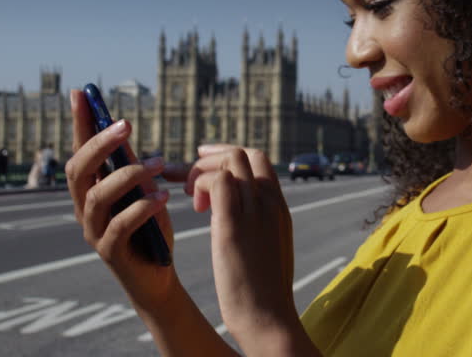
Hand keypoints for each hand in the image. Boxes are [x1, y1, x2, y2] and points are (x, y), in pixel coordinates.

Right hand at [65, 90, 180, 310]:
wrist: (158, 277)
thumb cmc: (150, 230)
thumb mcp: (142, 191)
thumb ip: (129, 165)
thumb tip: (121, 129)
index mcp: (90, 190)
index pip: (79, 150)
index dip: (79, 123)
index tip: (82, 93)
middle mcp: (84, 209)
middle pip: (78, 170)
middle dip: (99, 144)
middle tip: (126, 126)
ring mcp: (93, 231)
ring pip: (97, 196)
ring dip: (128, 175)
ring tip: (158, 163)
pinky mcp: (110, 252)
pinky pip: (119, 225)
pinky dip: (141, 208)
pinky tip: (162, 197)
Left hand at [187, 144, 299, 352]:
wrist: (267, 317)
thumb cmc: (264, 289)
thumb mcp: (269, 246)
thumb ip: (260, 222)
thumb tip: (242, 212)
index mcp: (279, 207)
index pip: (259, 160)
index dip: (228, 157)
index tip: (206, 168)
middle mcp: (270, 203)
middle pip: (243, 154)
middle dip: (212, 159)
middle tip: (192, 184)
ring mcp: (254, 212)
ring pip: (231, 160)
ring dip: (204, 171)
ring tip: (195, 201)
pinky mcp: (233, 226)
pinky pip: (218, 182)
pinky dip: (200, 184)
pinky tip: (196, 208)